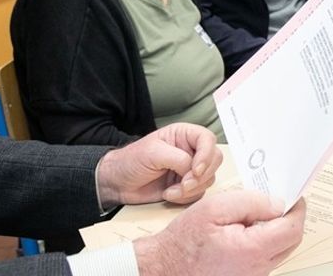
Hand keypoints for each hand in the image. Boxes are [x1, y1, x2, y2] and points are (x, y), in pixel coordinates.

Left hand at [96, 123, 222, 207]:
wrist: (118, 184)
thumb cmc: (131, 161)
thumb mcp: (153, 153)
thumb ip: (178, 158)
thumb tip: (194, 171)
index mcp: (184, 135)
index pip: (208, 140)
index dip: (206, 155)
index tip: (195, 170)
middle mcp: (191, 150)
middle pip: (215, 160)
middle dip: (200, 176)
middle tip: (184, 184)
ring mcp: (190, 169)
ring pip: (208, 179)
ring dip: (191, 189)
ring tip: (170, 191)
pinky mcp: (186, 186)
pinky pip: (199, 193)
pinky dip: (185, 198)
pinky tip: (168, 194)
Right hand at [134, 193, 305, 275]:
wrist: (166, 266)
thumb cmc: (185, 240)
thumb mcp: (216, 207)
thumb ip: (251, 202)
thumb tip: (278, 203)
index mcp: (253, 250)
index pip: (292, 229)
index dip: (297, 208)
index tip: (293, 195)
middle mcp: (257, 268)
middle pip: (291, 241)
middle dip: (290, 218)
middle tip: (278, 200)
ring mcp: (252, 275)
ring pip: (280, 250)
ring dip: (276, 230)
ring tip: (256, 213)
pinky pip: (265, 258)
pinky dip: (263, 241)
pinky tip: (246, 228)